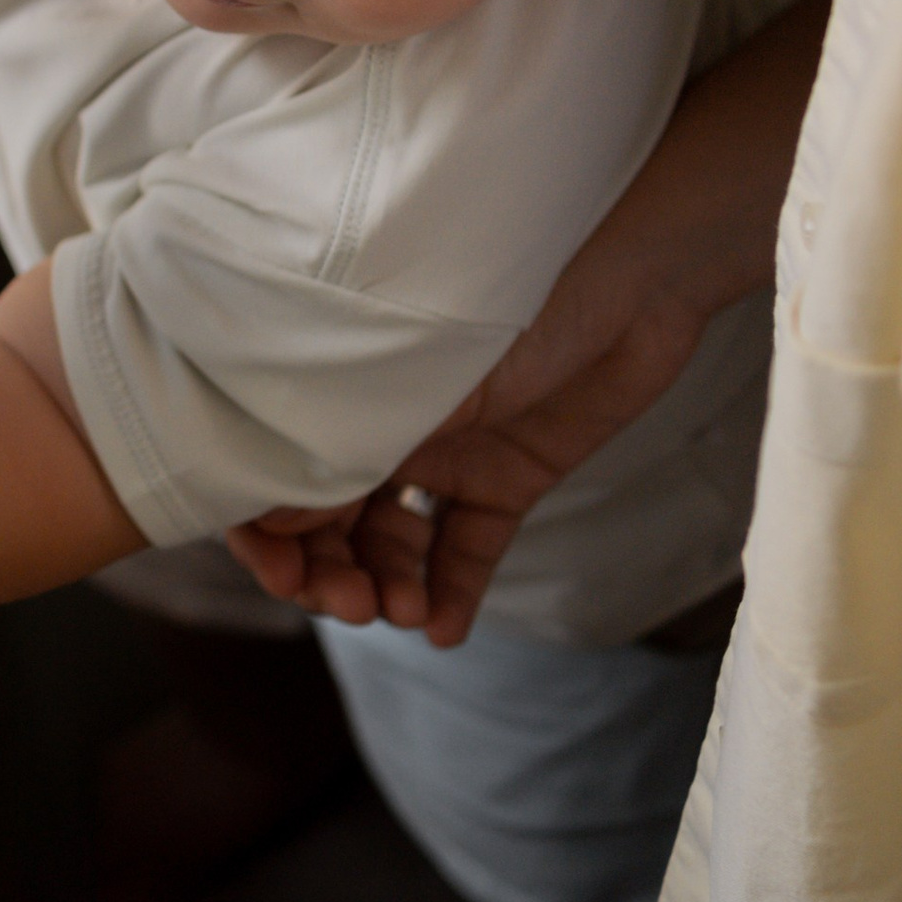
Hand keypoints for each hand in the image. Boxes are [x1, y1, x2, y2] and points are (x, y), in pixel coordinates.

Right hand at [227, 0, 825, 644]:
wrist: (637, 270)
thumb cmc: (510, 292)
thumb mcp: (413, 379)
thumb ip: (346, 452)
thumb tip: (272, 522)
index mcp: (341, 383)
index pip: (275, 470)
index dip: (264, 533)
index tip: (282, 575)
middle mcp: (383, 420)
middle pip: (329, 519)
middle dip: (327, 571)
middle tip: (352, 605)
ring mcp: (447, 451)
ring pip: (392, 543)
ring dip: (387, 586)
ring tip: (405, 611)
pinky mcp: (510, 473)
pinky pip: (467, 545)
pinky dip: (453, 591)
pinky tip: (445, 631)